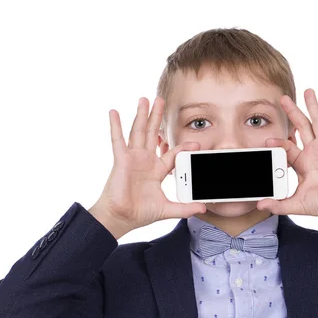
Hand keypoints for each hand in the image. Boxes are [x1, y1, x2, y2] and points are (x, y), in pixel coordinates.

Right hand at [94, 97, 205, 233]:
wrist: (122, 218)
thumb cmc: (140, 213)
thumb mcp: (168, 209)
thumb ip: (185, 207)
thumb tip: (203, 208)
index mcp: (156, 171)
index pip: (172, 154)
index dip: (183, 147)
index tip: (197, 143)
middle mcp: (145, 161)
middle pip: (153, 134)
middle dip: (158, 118)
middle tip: (162, 100)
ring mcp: (132, 159)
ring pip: (139, 132)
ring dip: (141, 115)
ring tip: (145, 99)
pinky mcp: (121, 160)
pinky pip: (118, 139)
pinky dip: (116, 125)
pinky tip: (114, 112)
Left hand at [257, 89, 317, 217]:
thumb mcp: (296, 204)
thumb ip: (278, 204)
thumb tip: (260, 206)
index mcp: (301, 162)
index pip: (287, 146)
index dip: (278, 142)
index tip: (268, 140)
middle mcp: (312, 151)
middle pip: (300, 126)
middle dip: (292, 112)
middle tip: (283, 98)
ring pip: (317, 121)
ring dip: (313, 106)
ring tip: (308, 91)